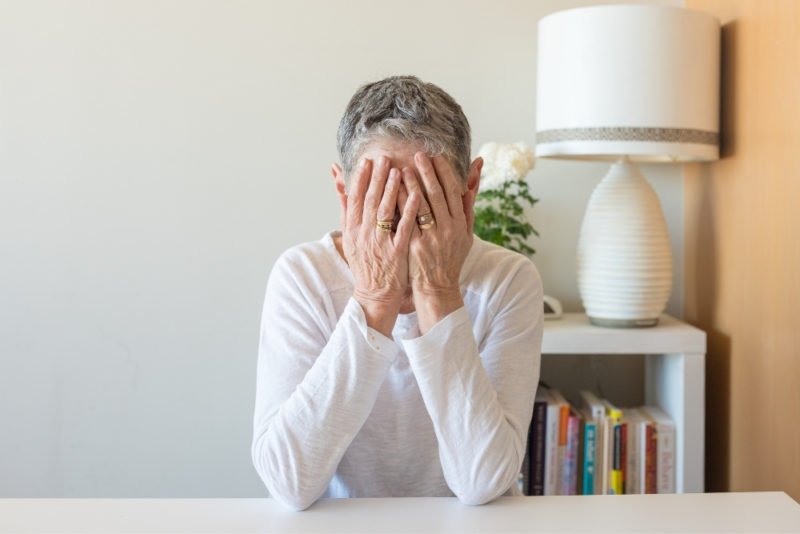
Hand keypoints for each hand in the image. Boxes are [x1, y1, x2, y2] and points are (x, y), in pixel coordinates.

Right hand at [341, 156, 420, 336]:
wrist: (375, 293)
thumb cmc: (365, 263)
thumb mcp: (350, 237)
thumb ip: (346, 210)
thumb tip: (339, 184)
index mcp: (352, 229)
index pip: (355, 199)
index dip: (360, 179)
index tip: (367, 161)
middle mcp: (363, 234)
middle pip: (370, 201)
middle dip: (376, 178)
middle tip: (384, 158)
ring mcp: (379, 243)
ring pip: (385, 211)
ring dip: (391, 189)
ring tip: (398, 170)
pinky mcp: (396, 252)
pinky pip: (403, 228)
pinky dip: (408, 210)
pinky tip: (415, 195)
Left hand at [398, 153, 471, 332]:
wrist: (438, 287)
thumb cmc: (451, 259)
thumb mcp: (466, 235)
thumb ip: (467, 208)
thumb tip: (472, 182)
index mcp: (460, 224)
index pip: (452, 192)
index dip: (444, 173)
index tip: (436, 156)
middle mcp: (447, 229)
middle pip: (437, 195)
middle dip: (427, 172)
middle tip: (418, 154)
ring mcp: (430, 238)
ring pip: (420, 206)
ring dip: (411, 185)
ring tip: (402, 168)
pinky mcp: (414, 246)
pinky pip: (406, 221)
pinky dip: (399, 204)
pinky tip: (392, 191)